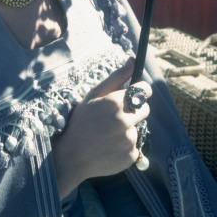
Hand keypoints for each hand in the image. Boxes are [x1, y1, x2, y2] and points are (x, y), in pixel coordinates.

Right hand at [52, 58, 151, 199]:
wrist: (71, 157)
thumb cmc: (80, 121)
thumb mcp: (93, 95)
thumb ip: (116, 77)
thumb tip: (133, 60)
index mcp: (116, 103)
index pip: (144, 90)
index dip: (139, 90)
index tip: (132, 93)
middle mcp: (125, 121)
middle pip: (145, 109)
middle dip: (134, 109)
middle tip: (114, 116)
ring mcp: (130, 140)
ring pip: (138, 127)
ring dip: (128, 128)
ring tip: (108, 133)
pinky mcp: (132, 156)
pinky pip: (135, 145)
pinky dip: (126, 145)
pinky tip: (109, 145)